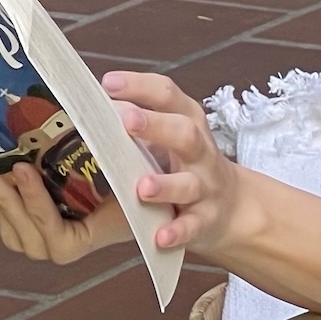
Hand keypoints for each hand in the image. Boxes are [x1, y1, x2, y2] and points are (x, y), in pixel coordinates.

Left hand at [0, 147, 130, 264]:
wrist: (128, 199)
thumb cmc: (130, 190)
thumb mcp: (130, 175)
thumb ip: (117, 156)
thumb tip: (112, 111)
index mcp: (77, 242)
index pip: (51, 228)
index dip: (35, 199)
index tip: (23, 167)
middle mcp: (49, 246)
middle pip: (13, 217)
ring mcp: (28, 237)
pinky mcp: (15, 224)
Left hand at [102, 70, 251, 258]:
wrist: (231, 206)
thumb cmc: (187, 165)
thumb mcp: (170, 135)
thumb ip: (138, 122)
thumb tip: (89, 105)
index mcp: (187, 122)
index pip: (168, 96)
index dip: (140, 87)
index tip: (109, 83)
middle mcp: (199, 152)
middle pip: (184, 133)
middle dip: (156, 126)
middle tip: (126, 121)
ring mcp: (204, 187)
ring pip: (188, 184)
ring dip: (166, 185)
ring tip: (142, 188)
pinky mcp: (205, 219)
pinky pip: (193, 226)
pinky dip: (178, 231)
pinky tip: (161, 236)